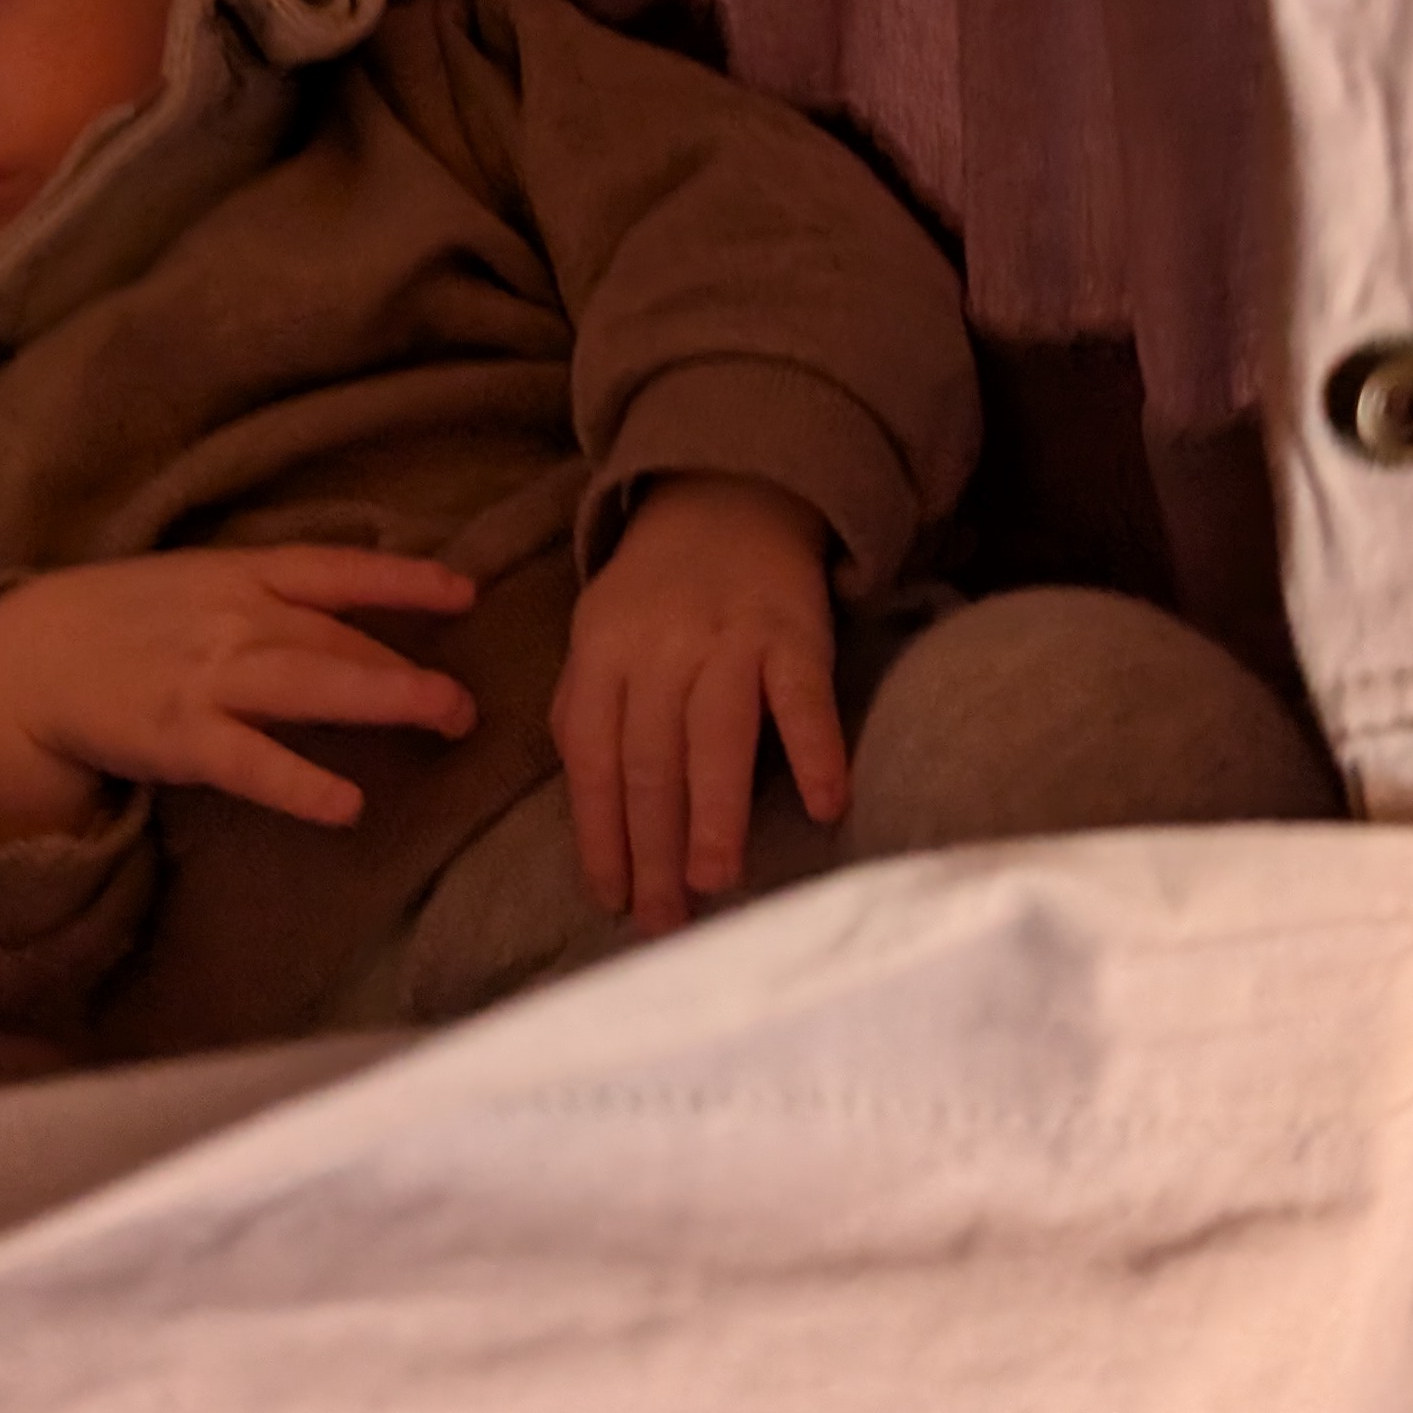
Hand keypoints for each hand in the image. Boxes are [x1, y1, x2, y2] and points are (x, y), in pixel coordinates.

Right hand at [0, 546, 477, 841]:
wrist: (24, 657)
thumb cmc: (124, 620)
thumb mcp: (197, 582)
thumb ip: (270, 593)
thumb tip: (358, 609)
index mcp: (239, 573)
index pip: (335, 568)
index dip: (403, 579)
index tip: (464, 591)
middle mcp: (232, 618)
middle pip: (336, 637)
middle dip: (406, 667)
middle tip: (468, 702)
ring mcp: (206, 677)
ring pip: (309, 683)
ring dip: (383, 696)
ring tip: (446, 718)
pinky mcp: (178, 737)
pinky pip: (250, 762)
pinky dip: (298, 782)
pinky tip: (346, 804)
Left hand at [551, 474, 845, 935]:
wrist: (726, 493)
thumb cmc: (655, 593)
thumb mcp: (599, 636)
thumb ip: (586, 713)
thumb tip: (586, 815)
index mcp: (602, 656)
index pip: (593, 762)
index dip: (600, 837)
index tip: (612, 899)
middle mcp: (660, 649)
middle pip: (650, 762)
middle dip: (653, 848)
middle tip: (664, 918)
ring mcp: (729, 638)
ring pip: (716, 737)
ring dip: (714, 815)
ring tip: (716, 884)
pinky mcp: (795, 630)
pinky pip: (803, 697)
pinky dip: (816, 751)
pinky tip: (826, 807)